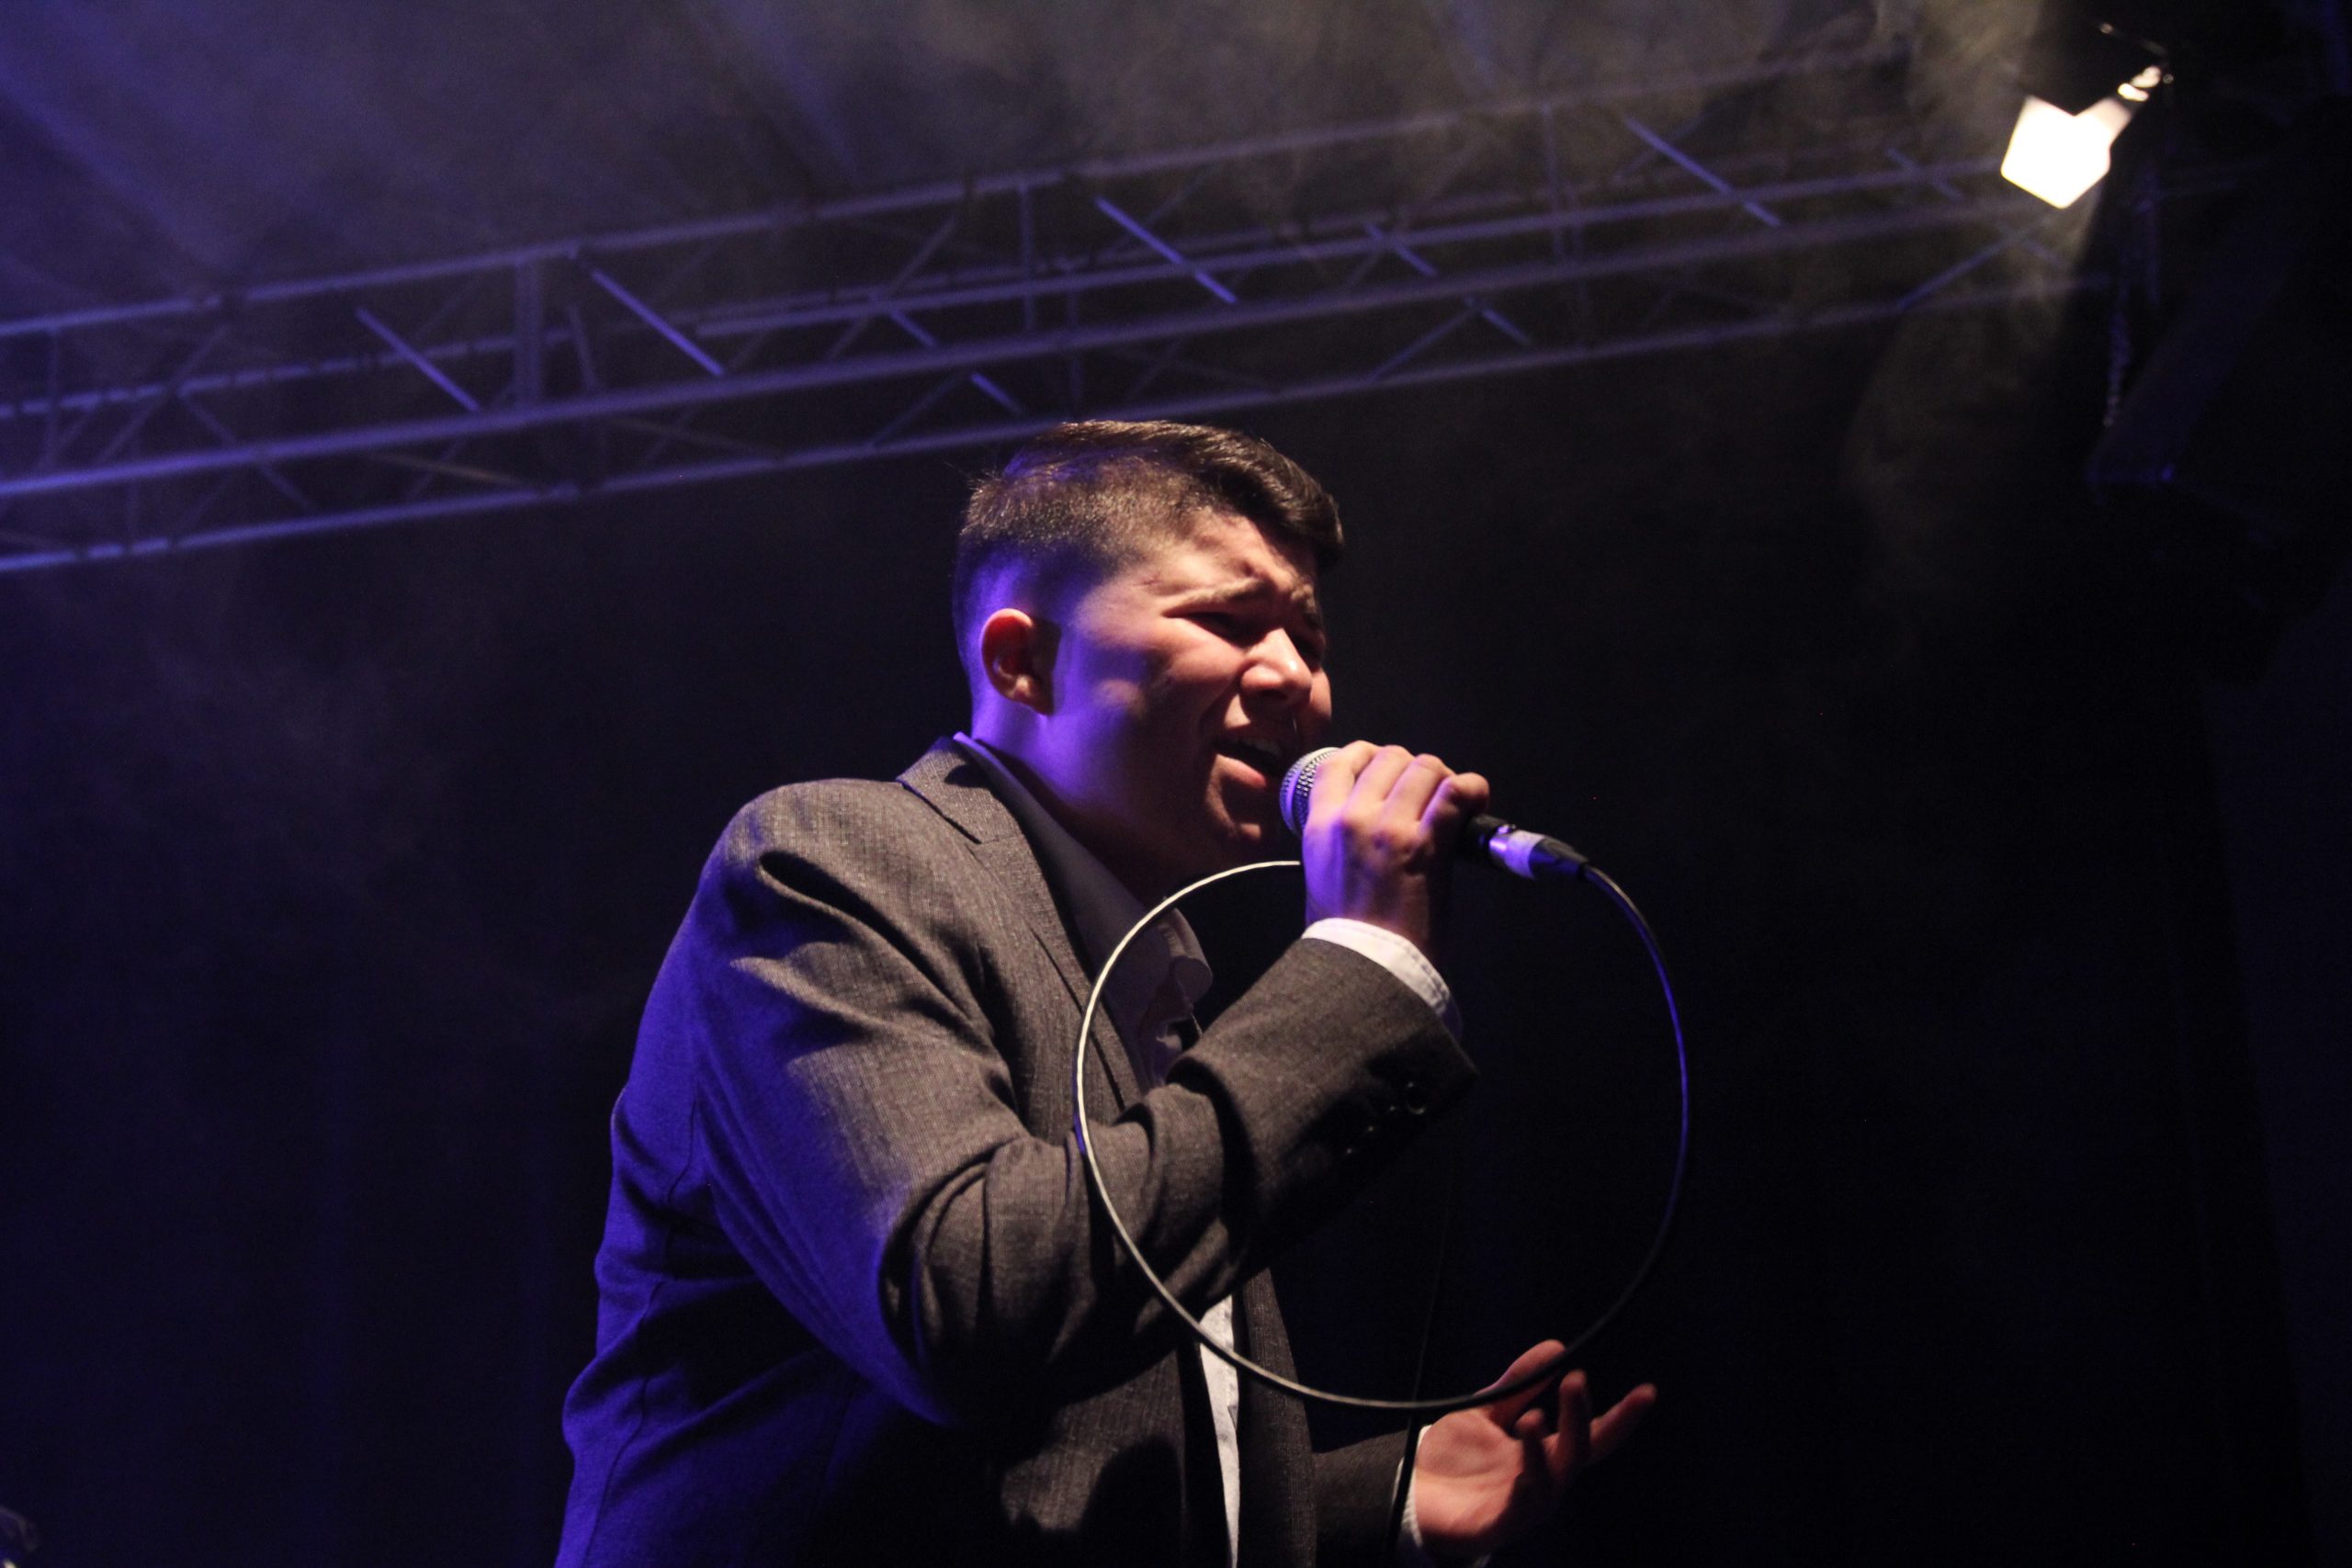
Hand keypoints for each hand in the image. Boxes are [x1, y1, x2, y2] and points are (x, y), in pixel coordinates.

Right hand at [1299, 741, 1490, 958]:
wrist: (1366, 966)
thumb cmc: (1345, 930)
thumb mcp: (1321, 870)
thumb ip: (1339, 834)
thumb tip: (1372, 812)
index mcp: (1319, 824)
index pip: (1340, 761)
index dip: (1369, 754)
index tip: (1388, 770)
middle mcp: (1351, 817)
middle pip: (1390, 757)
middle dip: (1415, 770)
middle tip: (1429, 796)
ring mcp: (1388, 827)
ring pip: (1426, 767)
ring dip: (1444, 780)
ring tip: (1453, 803)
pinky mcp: (1425, 843)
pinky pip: (1455, 792)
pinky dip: (1472, 788)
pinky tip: (1476, 799)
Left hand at [1409, 1340, 1655, 1558]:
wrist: (1412, 1498)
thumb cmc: (1455, 1461)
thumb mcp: (1486, 1413)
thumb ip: (1518, 1386)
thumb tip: (1556, 1348)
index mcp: (1544, 1453)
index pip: (1592, 1434)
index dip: (1621, 1416)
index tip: (1647, 1391)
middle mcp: (1543, 1480)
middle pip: (1577, 1450)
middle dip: (1580, 1417)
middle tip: (1575, 1381)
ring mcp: (1525, 1506)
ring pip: (1552, 1480)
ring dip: (1546, 1448)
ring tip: (1534, 1417)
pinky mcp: (1499, 1526)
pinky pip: (1521, 1508)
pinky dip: (1526, 1486)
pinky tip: (1522, 1467)